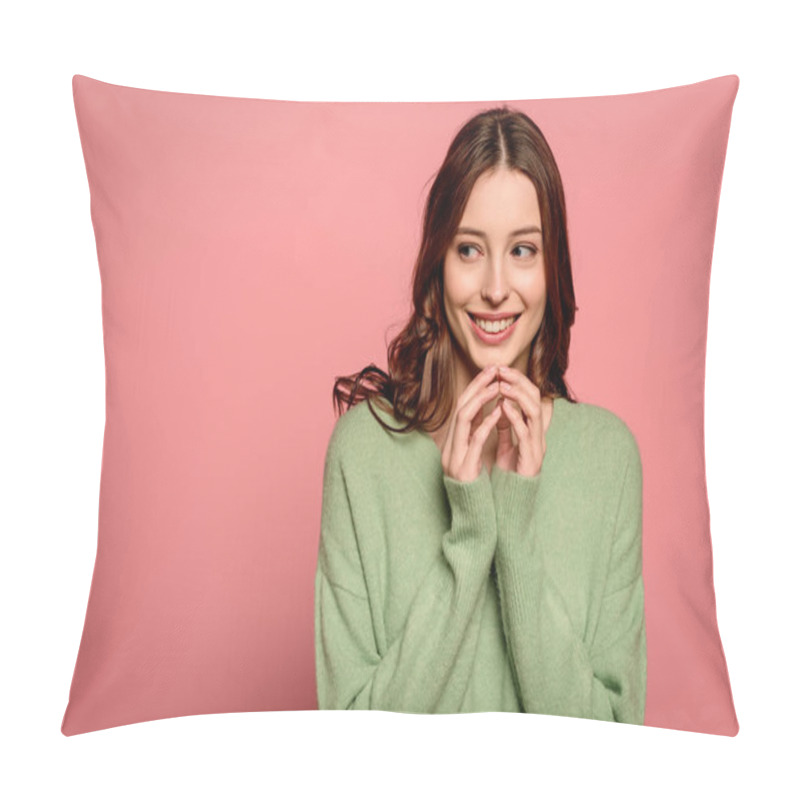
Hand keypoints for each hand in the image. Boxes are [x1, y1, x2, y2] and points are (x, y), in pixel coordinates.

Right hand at [441, 365, 502, 482]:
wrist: (470, 516)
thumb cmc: (476, 487)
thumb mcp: (474, 456)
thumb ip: (477, 434)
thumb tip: (487, 412)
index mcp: (452, 443)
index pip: (461, 408)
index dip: (475, 388)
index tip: (490, 372)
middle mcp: (449, 446)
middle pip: (460, 407)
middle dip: (477, 386)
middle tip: (493, 370)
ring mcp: (454, 456)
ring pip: (463, 419)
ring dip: (481, 400)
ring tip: (497, 386)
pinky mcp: (463, 466)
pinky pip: (475, 439)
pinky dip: (486, 423)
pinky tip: (499, 412)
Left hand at [495, 367, 546, 477]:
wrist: (513, 500)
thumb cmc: (511, 473)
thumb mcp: (506, 444)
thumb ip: (506, 427)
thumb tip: (501, 406)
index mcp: (532, 430)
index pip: (530, 397)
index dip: (518, 381)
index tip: (501, 369)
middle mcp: (538, 434)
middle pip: (535, 399)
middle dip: (519, 382)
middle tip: (502, 370)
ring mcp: (537, 445)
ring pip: (534, 413)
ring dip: (518, 397)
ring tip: (503, 386)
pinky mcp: (531, 457)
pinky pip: (525, 434)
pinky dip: (515, 418)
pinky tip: (504, 409)